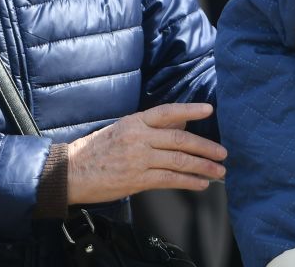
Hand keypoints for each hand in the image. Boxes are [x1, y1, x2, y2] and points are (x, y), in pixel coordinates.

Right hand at [65, 102, 227, 203]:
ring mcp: (138, 159)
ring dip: (202, 167)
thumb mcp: (123, 129)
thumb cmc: (96, 149)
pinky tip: (200, 184)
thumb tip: (182, 125)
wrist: (71, 172)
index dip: (190, 110)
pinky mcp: (136, 180)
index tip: (209, 110)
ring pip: (178, 161)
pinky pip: (169, 180)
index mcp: (135, 122)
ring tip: (218, 170)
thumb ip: (151, 127)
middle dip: (205, 147)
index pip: (168, 112)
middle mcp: (139, 138)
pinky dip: (188, 182)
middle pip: (180, 139)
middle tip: (222, 152)